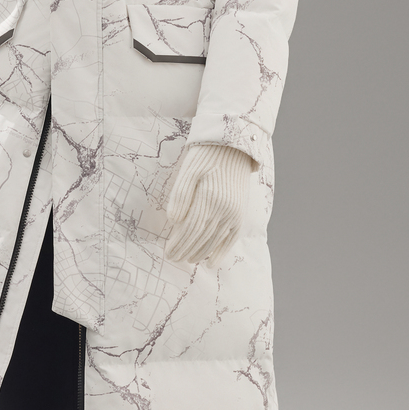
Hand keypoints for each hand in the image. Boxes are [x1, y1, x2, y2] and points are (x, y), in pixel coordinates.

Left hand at [164, 144, 253, 266]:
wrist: (233, 147)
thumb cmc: (206, 156)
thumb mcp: (188, 171)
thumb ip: (180, 196)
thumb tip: (173, 221)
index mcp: (208, 198)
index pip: (190, 229)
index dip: (178, 243)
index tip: (168, 252)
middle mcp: (224, 209)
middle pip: (201, 238)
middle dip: (185, 250)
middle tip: (173, 258)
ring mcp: (234, 213)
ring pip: (214, 241)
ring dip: (199, 253)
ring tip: (187, 259)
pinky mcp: (241, 215)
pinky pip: (231, 240)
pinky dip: (220, 253)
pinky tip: (210, 262)